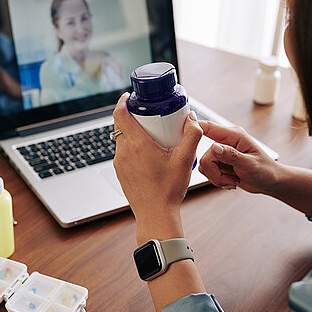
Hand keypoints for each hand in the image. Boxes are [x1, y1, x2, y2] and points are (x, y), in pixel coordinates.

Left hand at [112, 93, 202, 230]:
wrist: (156, 215)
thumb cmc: (169, 189)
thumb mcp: (185, 159)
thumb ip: (192, 135)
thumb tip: (192, 119)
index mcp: (137, 144)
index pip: (120, 114)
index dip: (122, 101)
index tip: (129, 96)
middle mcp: (123, 152)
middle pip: (121, 125)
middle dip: (132, 117)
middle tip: (147, 115)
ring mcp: (119, 163)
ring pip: (121, 139)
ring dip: (132, 133)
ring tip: (150, 135)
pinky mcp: (120, 172)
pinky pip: (122, 153)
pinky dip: (131, 147)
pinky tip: (147, 154)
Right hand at [197, 121, 279, 192]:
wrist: (270, 182)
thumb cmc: (266, 171)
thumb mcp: (250, 164)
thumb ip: (231, 155)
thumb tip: (214, 147)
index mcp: (234, 135)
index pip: (208, 127)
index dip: (193, 128)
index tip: (183, 134)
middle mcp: (225, 141)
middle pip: (204, 155)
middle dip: (214, 171)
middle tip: (229, 178)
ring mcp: (221, 152)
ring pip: (204, 165)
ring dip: (217, 177)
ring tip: (232, 180)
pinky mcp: (218, 162)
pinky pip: (207, 171)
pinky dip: (217, 179)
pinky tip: (230, 181)